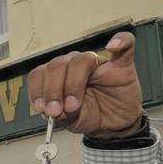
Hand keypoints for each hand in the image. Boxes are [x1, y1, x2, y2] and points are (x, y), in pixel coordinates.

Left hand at [28, 31, 142, 138]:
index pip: (40, 73)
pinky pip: (125, 44)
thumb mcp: (69, 120)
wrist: (113, 123)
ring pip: (81, 60)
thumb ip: (59, 115)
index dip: (37, 89)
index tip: (40, 108)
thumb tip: (51, 111)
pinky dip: (120, 41)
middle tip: (56, 110)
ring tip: (73, 105)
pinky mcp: (122, 64)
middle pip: (57, 65)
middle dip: (53, 90)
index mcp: (57, 76)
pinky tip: (113, 46)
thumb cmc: (88, 114)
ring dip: (73, 83)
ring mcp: (98, 62)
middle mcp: (74, 64)